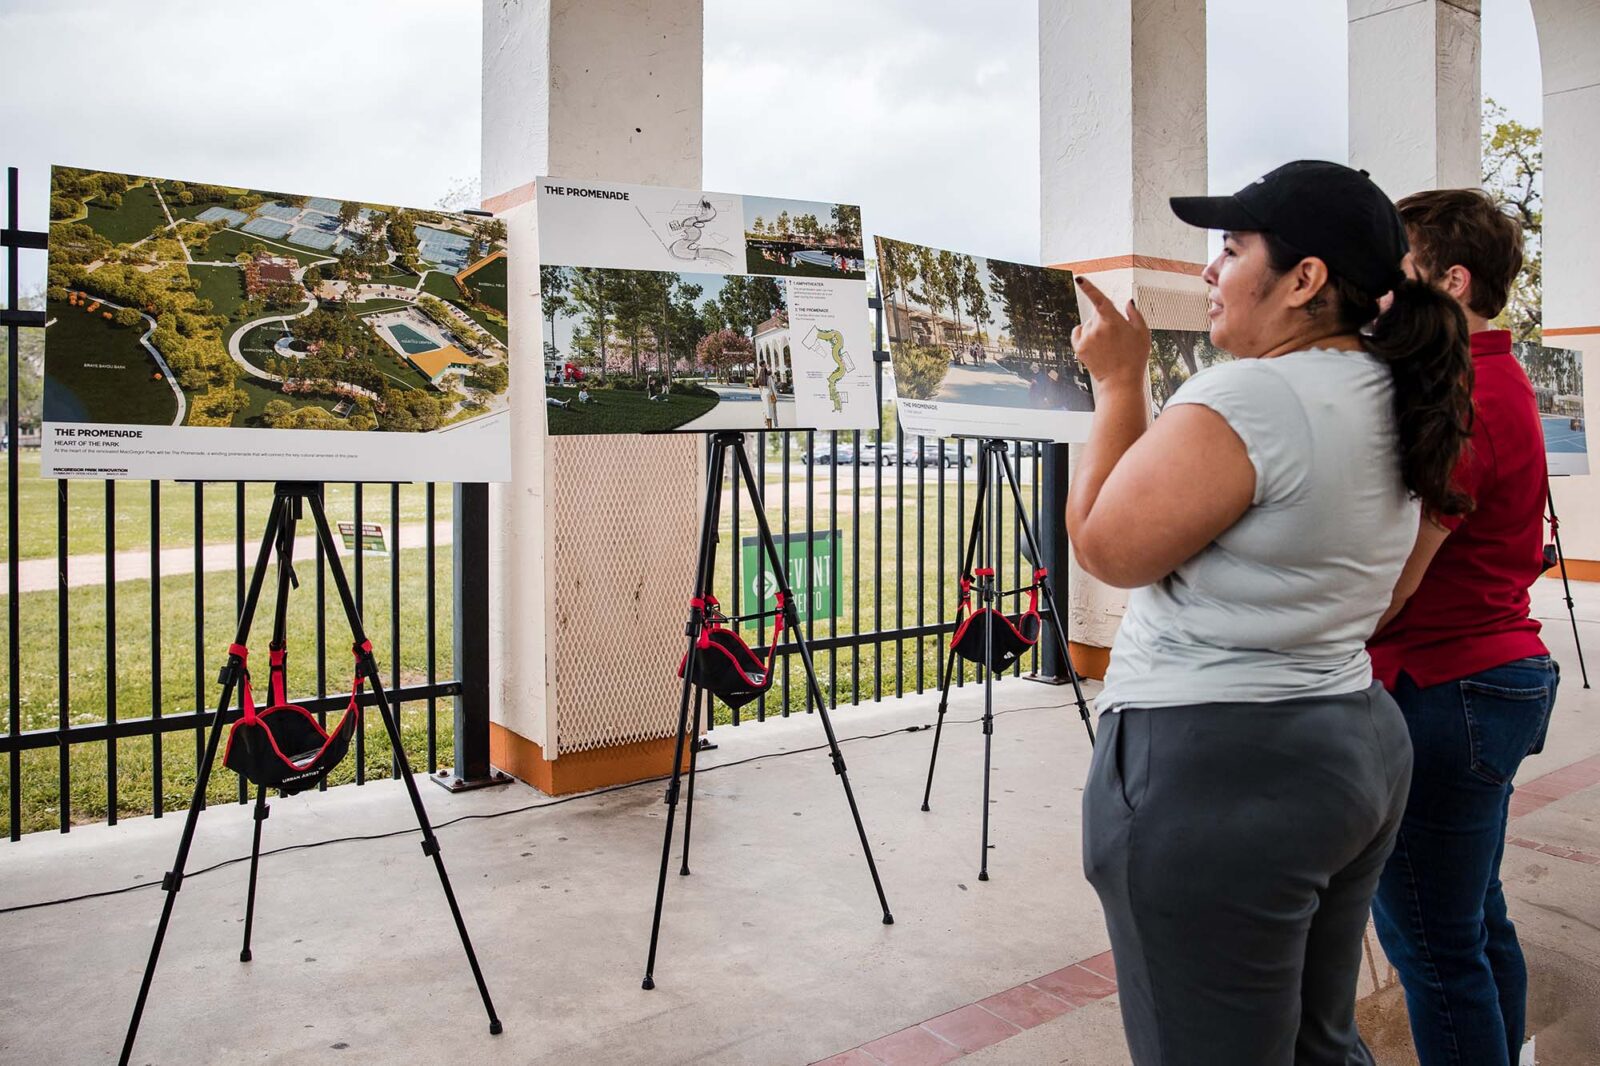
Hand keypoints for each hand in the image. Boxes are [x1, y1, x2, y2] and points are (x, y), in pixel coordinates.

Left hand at [1071, 277, 1150, 392]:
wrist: (1121, 381)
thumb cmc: (1135, 356)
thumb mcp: (1142, 332)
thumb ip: (1134, 314)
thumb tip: (1127, 302)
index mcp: (1113, 320)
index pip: (1099, 299)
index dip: (1089, 287)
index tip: (1079, 278)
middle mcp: (1097, 327)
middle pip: (1096, 314)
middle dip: (1104, 319)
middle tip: (1116, 336)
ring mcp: (1086, 338)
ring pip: (1087, 324)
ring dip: (1094, 329)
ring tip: (1107, 345)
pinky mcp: (1079, 348)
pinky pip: (1078, 333)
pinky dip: (1083, 335)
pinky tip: (1094, 345)